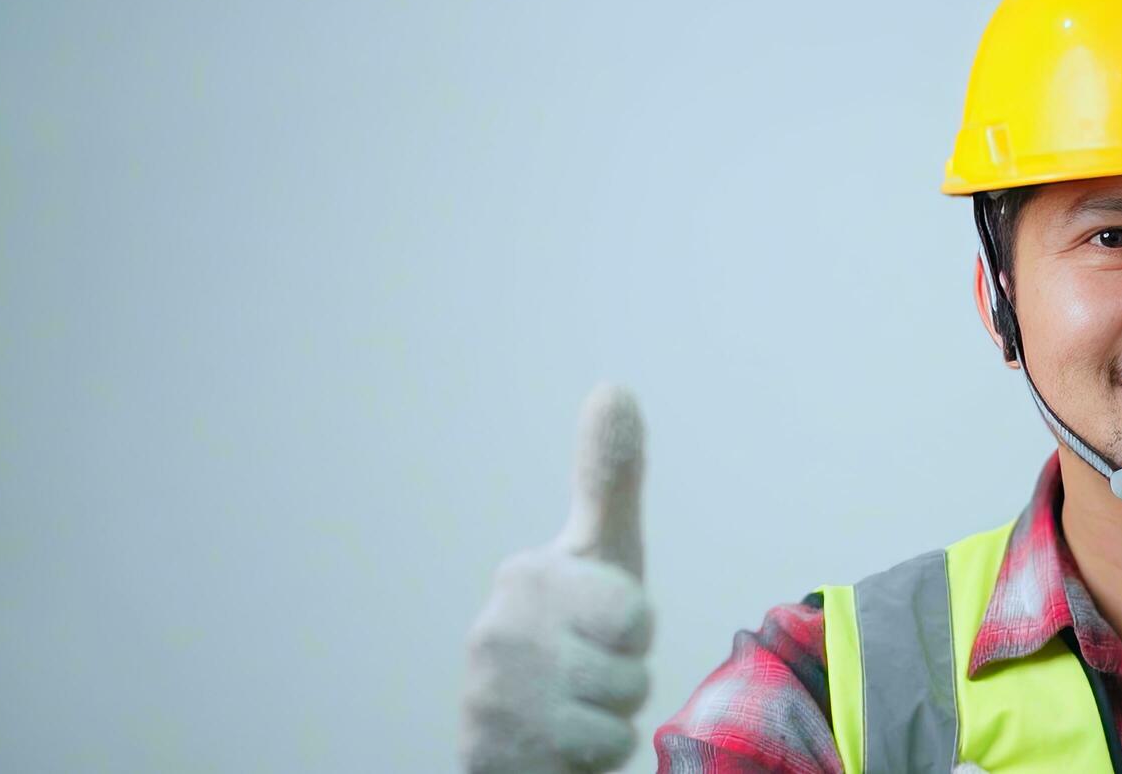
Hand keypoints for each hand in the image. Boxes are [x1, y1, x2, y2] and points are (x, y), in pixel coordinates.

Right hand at [461, 384, 651, 773]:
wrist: (519, 737)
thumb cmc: (575, 633)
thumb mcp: (603, 553)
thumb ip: (609, 478)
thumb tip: (614, 385)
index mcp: (526, 575)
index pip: (635, 613)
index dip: (635, 630)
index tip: (605, 627)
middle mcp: (494, 631)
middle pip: (629, 669)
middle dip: (623, 681)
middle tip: (589, 677)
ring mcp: (486, 698)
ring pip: (612, 719)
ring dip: (607, 723)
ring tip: (572, 710)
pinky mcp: (488, 756)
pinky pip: (589, 761)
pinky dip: (587, 761)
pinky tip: (555, 746)